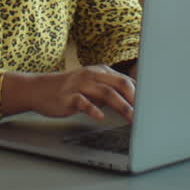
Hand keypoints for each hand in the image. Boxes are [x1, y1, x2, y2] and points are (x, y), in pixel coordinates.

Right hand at [1, 65, 135, 121]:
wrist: (38, 89)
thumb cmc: (68, 89)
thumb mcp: (91, 86)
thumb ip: (109, 91)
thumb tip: (132, 100)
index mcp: (100, 72)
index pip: (125, 80)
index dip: (139, 93)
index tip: (150, 105)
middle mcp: (91, 76)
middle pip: (119, 83)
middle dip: (134, 98)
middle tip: (144, 112)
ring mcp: (79, 85)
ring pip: (105, 92)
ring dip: (121, 106)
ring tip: (130, 118)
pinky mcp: (68, 97)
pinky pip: (82, 102)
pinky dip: (92, 109)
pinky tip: (100, 117)